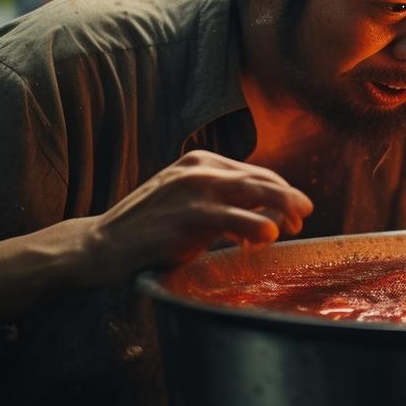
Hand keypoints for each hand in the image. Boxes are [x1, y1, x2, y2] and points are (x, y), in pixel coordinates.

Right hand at [83, 150, 312, 283]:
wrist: (102, 244)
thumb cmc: (149, 227)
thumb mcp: (185, 199)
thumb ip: (220, 198)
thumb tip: (266, 212)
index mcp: (200, 161)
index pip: (256, 172)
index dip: (282, 190)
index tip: (296, 209)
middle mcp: (200, 170)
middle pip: (262, 180)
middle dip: (289, 199)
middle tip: (303, 217)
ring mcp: (195, 192)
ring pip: (257, 194)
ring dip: (283, 211)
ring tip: (291, 228)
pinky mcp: (190, 218)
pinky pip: (237, 220)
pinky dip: (259, 228)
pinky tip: (268, 237)